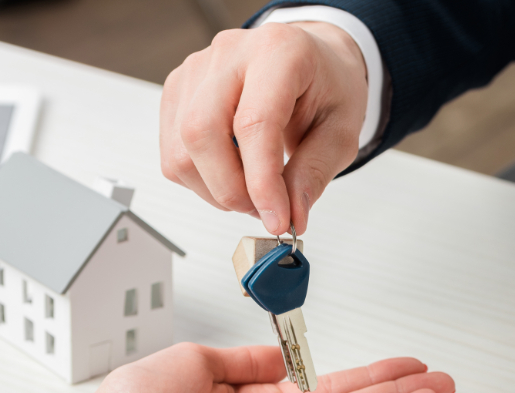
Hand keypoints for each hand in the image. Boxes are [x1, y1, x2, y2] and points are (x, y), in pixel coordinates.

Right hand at [161, 22, 368, 233]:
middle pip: (202, 133)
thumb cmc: (327, 87)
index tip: (277, 219)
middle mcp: (230, 52)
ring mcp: (197, 69)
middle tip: (264, 211)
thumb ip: (313, 174)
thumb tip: (291, 216)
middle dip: (231, 190)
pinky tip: (232, 175)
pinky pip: (173, 153)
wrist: (311, 61)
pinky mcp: (178, 90)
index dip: (261, 182)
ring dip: (215, 190)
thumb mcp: (341, 132)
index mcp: (279, 51)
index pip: (254, 124)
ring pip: (180, 149)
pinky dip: (201, 179)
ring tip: (252, 193)